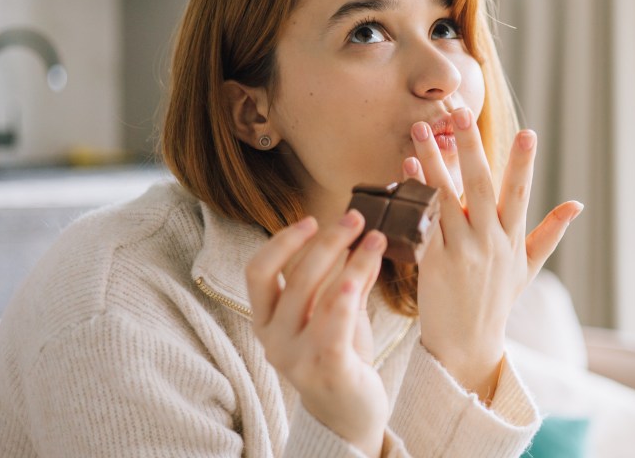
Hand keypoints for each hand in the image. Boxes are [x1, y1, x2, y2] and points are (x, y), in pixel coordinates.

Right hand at [245, 211, 387, 457]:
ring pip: (321, 294)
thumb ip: (343, 277)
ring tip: (376, 238)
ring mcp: (297, 358)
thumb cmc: (339, 357)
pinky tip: (368, 266)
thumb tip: (360, 232)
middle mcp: (273, 340)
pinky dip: (349, 289)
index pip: (258, 272)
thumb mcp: (335, 313)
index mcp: (266, 322)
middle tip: (356, 217)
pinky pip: (335, 323)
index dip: (282, 241)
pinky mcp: (326, 370)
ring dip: (352, 259)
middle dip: (328, 240)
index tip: (311, 219)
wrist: (349, 416)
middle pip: (296, 277)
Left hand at [406, 108, 582, 400]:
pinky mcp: (433, 262)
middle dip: (472, 147)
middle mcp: (489, 241)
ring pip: (445, 197)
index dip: (524, 164)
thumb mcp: (528, 267)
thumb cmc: (497, 301)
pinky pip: (422, 221)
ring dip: (432, 160)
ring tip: (419, 129)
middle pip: (480, 186)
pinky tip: (406, 169)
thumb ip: (550, 233)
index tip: (528, 133)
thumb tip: (577, 204)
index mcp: (512, 239)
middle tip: (460, 112)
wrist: (467, 344)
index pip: (521, 194)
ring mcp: (460, 251)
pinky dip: (415, 193)